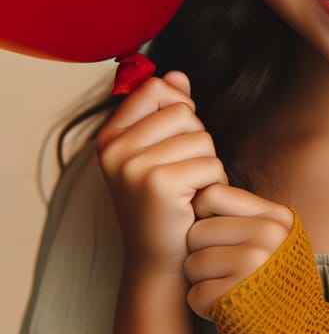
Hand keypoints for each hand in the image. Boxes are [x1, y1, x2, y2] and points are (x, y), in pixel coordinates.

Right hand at [96, 71, 227, 274]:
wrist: (160, 259)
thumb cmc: (166, 202)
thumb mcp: (161, 151)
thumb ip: (167, 109)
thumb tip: (177, 74)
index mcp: (110, 136)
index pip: (154, 88)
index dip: (178, 107)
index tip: (176, 139)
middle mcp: (114, 148)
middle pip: (183, 111)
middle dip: (197, 140)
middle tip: (184, 173)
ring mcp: (132, 165)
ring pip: (201, 137)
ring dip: (209, 163)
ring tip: (189, 189)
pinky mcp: (158, 183)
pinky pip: (210, 163)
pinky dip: (214, 183)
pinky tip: (196, 203)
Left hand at [184, 183, 293, 317]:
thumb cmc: (275, 280)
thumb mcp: (274, 238)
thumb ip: (244, 214)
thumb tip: (195, 194)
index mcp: (276, 216)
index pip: (212, 194)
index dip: (203, 214)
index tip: (214, 234)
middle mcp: (268, 235)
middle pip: (197, 230)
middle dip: (200, 253)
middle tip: (222, 268)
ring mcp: (254, 266)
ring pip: (192, 262)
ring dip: (201, 280)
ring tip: (227, 286)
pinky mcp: (237, 298)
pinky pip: (195, 294)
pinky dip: (203, 305)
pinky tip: (225, 307)